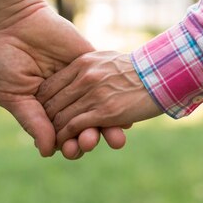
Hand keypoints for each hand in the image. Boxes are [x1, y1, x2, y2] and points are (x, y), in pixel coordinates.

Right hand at [0, 2, 125, 158]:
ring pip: (97, 110)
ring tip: (111, 137)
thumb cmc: (4, 59)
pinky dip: (117, 99)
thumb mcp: (13, 94)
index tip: (70, 150)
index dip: (67, 145)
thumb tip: (48, 151)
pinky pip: (107, 83)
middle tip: (89, 143)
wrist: (14, 21)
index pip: (60, 135)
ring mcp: (79, 82)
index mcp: (42, 110)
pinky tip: (124, 114)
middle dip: (88, 139)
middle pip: (82, 127)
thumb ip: (32, 121)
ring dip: (106, 127)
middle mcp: (63, 99)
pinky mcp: (90, 63)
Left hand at [37, 51, 162, 147]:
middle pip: (52, 101)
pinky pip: (74, 126)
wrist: (161, 73)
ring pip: (61, 116)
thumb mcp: (106, 59)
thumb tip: (77, 74)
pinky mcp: (104, 111)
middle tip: (41, 131)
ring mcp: (94, 94)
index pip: (51, 84)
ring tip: (50, 141)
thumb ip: (88, 67)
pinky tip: (62, 143)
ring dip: (53, 132)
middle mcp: (85, 77)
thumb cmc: (136, 68)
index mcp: (83, 63)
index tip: (41, 113)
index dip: (42, 101)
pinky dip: (65, 137)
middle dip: (44, 119)